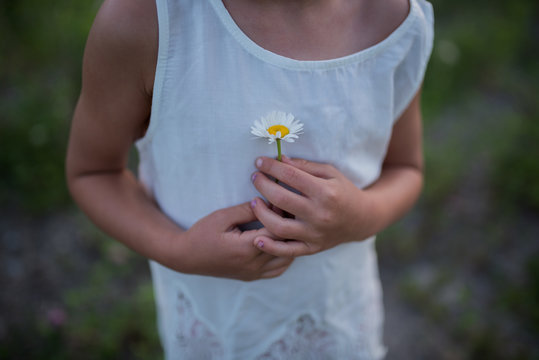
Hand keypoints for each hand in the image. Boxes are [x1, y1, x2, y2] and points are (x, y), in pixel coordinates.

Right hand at [174, 202, 293, 280]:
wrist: (187, 257)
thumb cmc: (202, 233)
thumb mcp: (222, 216)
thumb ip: (247, 210)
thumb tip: (268, 202)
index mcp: (247, 248)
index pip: (277, 230)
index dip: (282, 214)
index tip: (281, 201)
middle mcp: (254, 264)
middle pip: (285, 245)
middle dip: (290, 227)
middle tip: (289, 212)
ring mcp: (254, 273)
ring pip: (286, 259)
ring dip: (290, 242)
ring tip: (287, 226)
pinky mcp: (252, 277)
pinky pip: (278, 269)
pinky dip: (285, 256)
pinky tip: (281, 243)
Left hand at [250, 156, 376, 256]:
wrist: (362, 219)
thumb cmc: (343, 192)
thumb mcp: (330, 173)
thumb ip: (305, 166)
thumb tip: (280, 159)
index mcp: (325, 192)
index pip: (291, 176)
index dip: (272, 167)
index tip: (260, 161)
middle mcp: (319, 214)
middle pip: (281, 199)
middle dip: (262, 185)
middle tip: (255, 177)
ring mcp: (315, 233)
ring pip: (279, 227)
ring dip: (261, 213)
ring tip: (254, 202)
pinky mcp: (312, 247)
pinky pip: (287, 250)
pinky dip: (270, 247)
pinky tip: (258, 237)